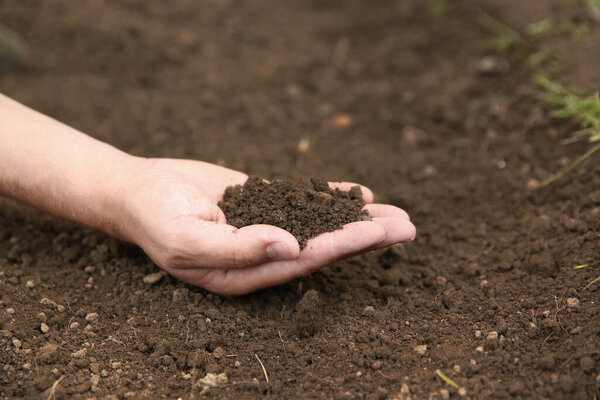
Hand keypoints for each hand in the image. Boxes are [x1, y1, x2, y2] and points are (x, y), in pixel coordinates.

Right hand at [117, 158, 415, 294]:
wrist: (141, 188)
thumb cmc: (157, 216)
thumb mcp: (188, 239)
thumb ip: (237, 249)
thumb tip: (289, 245)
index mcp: (245, 274)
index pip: (300, 262)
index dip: (337, 247)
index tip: (371, 234)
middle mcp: (262, 254)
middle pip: (321, 246)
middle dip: (364, 237)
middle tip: (406, 227)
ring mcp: (266, 227)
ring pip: (319, 224)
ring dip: (357, 219)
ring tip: (398, 215)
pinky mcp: (264, 203)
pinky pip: (302, 201)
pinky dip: (330, 197)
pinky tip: (360, 194)